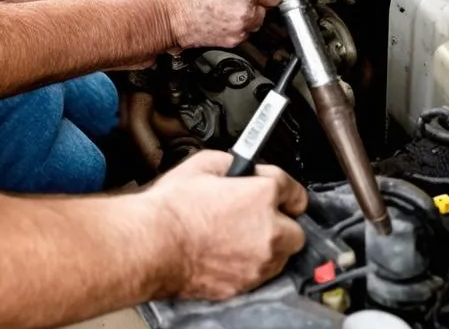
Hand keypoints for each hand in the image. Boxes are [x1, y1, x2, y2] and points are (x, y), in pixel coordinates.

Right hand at [147, 150, 306, 300]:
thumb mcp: (202, 164)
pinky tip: (229, 251)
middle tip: (257, 212)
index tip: (270, 185)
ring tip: (240, 232)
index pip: (293, 189)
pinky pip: (261, 272)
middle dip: (280, 219)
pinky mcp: (246, 284)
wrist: (153, 244)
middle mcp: (268, 231)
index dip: (279, 184)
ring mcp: (259, 262)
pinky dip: (251, 262)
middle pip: (295, 227)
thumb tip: (238, 166)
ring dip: (269, 243)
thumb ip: (231, 162)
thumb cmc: (173, 208)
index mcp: (261, 196)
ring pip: (281, 254)